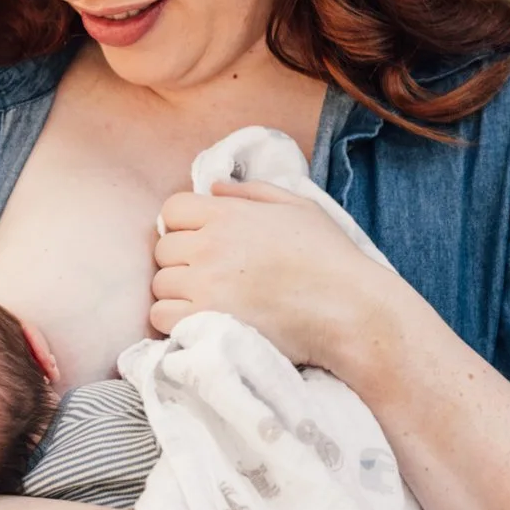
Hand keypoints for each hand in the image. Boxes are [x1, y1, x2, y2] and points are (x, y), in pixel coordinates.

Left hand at [150, 180, 388, 368]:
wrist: (349, 309)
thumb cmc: (330, 257)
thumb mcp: (299, 207)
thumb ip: (252, 192)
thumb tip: (212, 187)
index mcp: (229, 213)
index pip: (172, 209)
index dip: (185, 225)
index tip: (205, 241)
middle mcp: (210, 245)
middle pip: (163, 249)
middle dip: (183, 260)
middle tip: (213, 275)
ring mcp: (205, 285)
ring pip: (160, 284)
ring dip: (179, 292)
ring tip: (210, 300)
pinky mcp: (205, 322)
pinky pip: (161, 317)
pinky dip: (175, 321)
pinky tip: (203, 320)